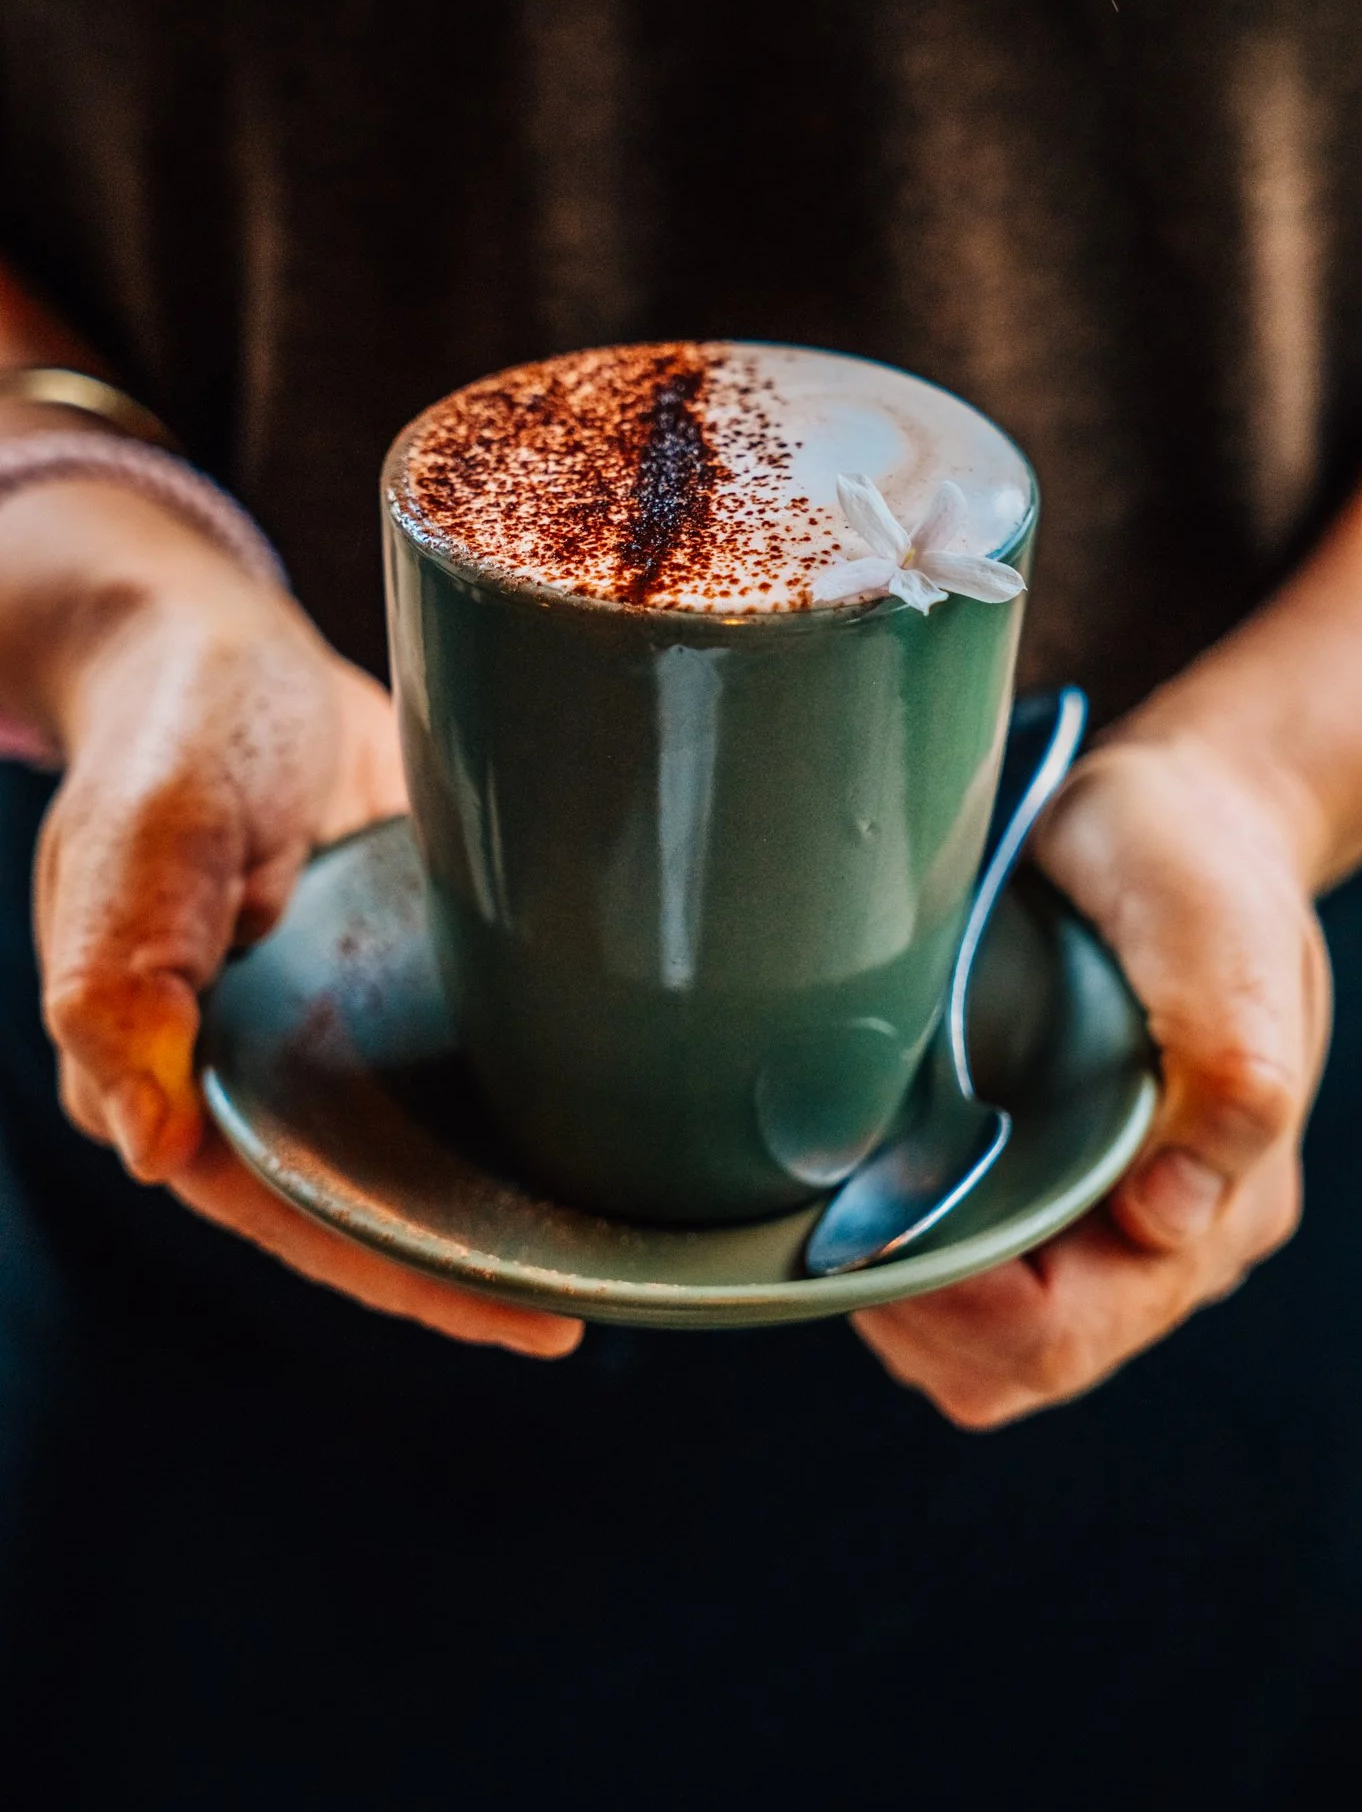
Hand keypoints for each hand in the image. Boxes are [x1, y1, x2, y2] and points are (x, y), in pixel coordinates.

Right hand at [16, 478, 580, 1358]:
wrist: (230, 642)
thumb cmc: (175, 726)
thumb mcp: (142, 828)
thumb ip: (124, 968)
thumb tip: (147, 1139)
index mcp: (174, 1066)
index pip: (290, 1209)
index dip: (401, 1273)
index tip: (524, 1315)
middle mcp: (261, 1064)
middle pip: (373, 1196)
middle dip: (482, 1259)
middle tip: (608, 1294)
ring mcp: (337, 1018)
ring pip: (429, 1138)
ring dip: (518, 1190)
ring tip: (641, 1238)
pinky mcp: (401, 966)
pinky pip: (465, 1052)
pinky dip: (532, 1091)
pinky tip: (626, 1110)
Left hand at [854, 726, 1330, 1425]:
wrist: (1186, 806)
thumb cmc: (1194, 856)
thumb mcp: (1216, 927)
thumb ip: (1225, 1061)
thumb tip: (1169, 1214)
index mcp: (1222, 1202)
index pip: (1067, 1332)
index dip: (950, 1306)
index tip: (861, 1225)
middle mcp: (1165, 1236)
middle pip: (1013, 1363)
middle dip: (905, 1313)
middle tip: (824, 1217)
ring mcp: (1103, 1216)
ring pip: (976, 1343)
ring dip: (897, 1293)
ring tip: (839, 1197)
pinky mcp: (1050, 1185)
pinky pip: (967, 1279)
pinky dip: (904, 1253)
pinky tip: (867, 1177)